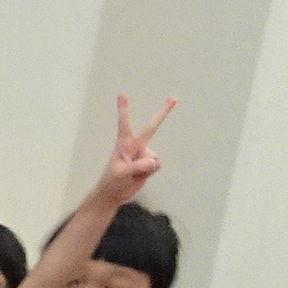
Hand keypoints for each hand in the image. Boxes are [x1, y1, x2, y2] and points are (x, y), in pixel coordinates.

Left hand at [95, 91, 175, 206]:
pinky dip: (150, 173)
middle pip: (152, 127)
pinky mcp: (149, 163)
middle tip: (175, 97)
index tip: (122, 93)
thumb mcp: (121, 174)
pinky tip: (140, 176)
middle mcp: (136, 146)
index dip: (124, 109)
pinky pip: (157, 165)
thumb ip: (137, 167)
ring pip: (155, 158)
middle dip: (163, 112)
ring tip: (134, 174)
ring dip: (147, 168)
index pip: (124, 124)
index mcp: (124, 144)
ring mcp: (143, 154)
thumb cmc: (112, 182)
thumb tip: (153, 161)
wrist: (114, 194)